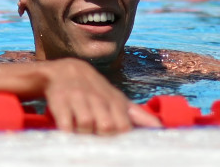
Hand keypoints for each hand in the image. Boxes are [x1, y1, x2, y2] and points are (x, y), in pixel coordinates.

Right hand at [40, 58, 160, 134]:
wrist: (66, 71)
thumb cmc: (96, 90)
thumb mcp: (117, 99)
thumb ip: (138, 115)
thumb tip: (159, 128)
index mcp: (114, 101)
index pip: (124, 125)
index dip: (123, 138)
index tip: (121, 148)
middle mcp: (98, 100)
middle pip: (107, 126)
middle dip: (105, 138)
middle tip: (101, 146)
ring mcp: (79, 100)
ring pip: (87, 124)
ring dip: (86, 135)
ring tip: (84, 139)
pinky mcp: (60, 103)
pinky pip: (65, 122)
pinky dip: (68, 132)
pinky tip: (69, 136)